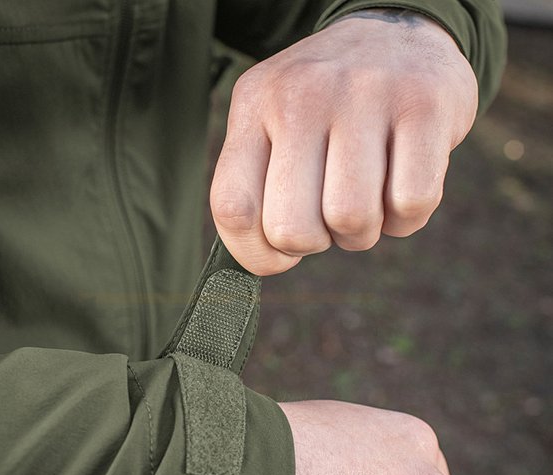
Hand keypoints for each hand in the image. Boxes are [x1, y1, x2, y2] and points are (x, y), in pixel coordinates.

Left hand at [210, 9, 477, 274]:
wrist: (397, 33)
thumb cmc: (327, 110)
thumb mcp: (272, 127)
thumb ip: (255, 190)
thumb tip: (269, 259)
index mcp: (255, 106)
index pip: (233, 209)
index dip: (258, 253)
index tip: (282, 249)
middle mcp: (302, 95)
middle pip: (293, 229)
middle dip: (316, 242)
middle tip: (328, 216)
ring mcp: (365, 95)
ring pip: (352, 220)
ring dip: (362, 232)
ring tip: (365, 198)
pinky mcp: (424, 105)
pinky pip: (411, 204)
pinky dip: (405, 218)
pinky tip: (399, 186)